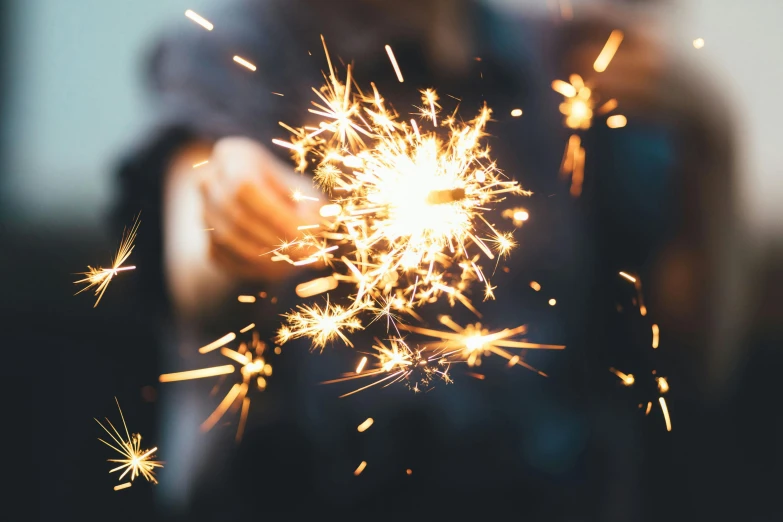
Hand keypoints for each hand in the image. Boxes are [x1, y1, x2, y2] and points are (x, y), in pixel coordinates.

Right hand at [200, 137, 320, 279]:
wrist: (255, 204)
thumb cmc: (286, 192)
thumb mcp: (303, 191)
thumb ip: (312, 206)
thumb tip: (323, 227)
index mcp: (233, 157)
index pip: (246, 188)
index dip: (277, 217)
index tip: (308, 237)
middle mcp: (209, 181)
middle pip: (238, 217)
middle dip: (278, 241)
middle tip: (310, 257)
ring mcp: (204, 213)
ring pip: (231, 241)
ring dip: (269, 257)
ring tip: (300, 262)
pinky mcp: (208, 244)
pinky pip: (228, 261)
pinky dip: (257, 269)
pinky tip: (283, 268)